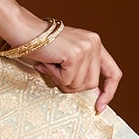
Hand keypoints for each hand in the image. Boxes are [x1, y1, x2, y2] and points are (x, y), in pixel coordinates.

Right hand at [1, 18, 121, 114]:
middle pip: (92, 83)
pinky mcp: (75, 54)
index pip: (113, 73)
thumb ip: (82, 73)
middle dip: (73, 86)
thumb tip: (95, 95)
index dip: (109, 92)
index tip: (100, 107)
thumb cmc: (41, 46)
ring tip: (51, 65)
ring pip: (80, 84)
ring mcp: (86, 48)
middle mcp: (94, 43)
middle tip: (56, 74)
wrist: (24, 30)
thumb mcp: (68, 58)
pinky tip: (48, 63)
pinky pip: (68, 80)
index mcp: (95, 43)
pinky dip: (55, 76)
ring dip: (62, 80)